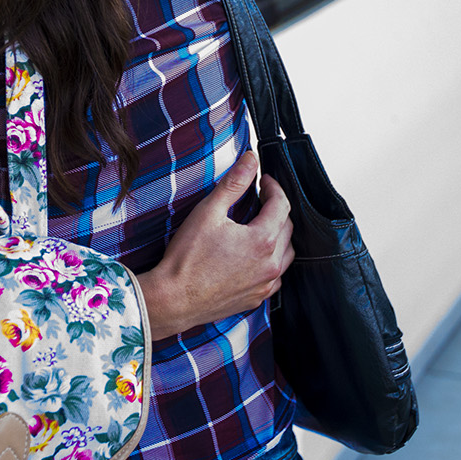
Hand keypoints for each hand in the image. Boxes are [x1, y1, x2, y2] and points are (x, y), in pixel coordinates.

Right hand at [136, 151, 293, 340]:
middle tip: (261, 199)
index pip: (281, 204)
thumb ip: (234, 183)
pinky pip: (275, 277)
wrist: (173, 299)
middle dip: (276, 209)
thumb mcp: (209, 211)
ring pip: (286, 255)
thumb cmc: (186, 259)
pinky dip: (271, 262)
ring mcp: (264, 285)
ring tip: (261, 226)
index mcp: (263, 240)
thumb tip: (251, 160)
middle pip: (287, 228)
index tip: (264, 181)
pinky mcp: (256, 299)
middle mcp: (270, 264)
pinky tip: (255, 257)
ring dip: (279, 237)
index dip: (273, 188)